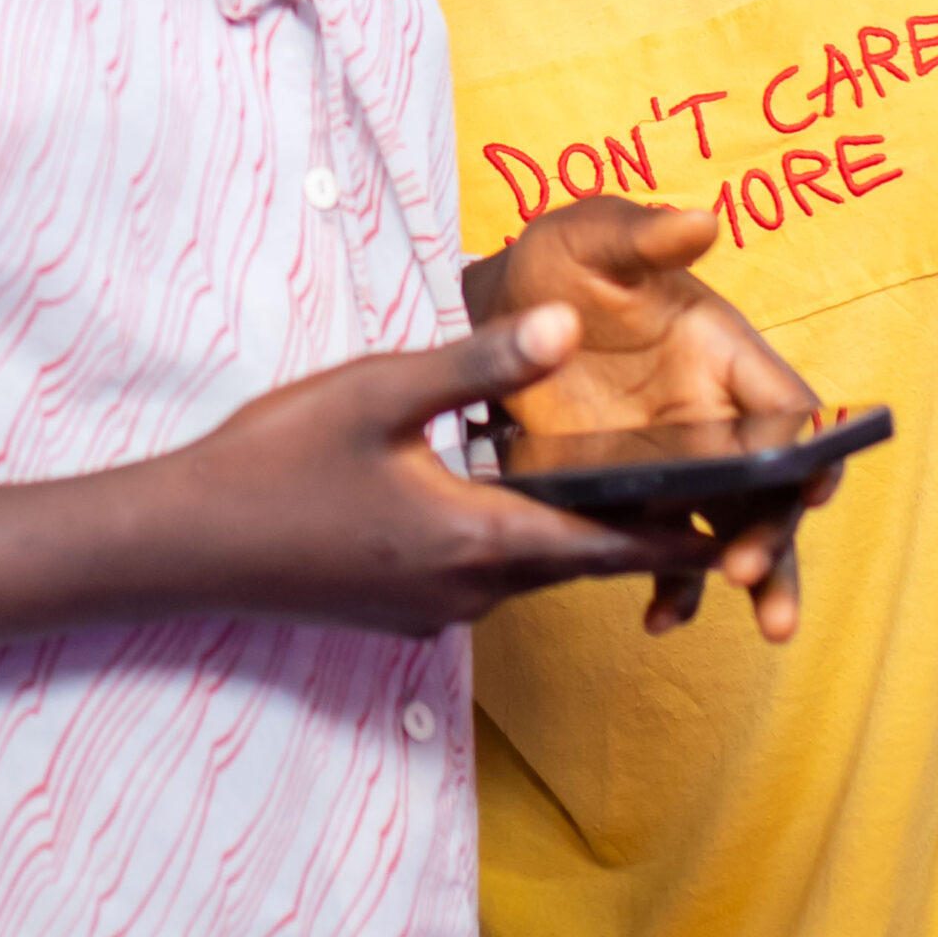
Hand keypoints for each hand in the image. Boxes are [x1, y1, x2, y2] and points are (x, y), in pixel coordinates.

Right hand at [0, 305, 724, 668]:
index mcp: (479, 540)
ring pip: (534, 567)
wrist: (184, 544)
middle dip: (645, 526)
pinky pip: (486, 573)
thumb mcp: (378, 391)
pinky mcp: (401, 607)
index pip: (611, 542)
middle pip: (582, 561)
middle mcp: (470, 590)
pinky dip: (520, 538)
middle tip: (712, 490)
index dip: (684, 528)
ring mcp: (432, 608)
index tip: (753, 515)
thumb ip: (477, 361)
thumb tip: (568, 328)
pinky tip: (506, 493)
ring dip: (579, 531)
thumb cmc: (276, 460)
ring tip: (630, 482)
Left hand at [467, 198, 829, 637]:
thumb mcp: (593, 235)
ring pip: (734, 527)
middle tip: (753, 571)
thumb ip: (644, 236)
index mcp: (723, 352)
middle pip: (772, 483)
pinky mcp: (633, 494)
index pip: (788, 406)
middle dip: (778, 530)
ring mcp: (679, 460)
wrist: (504, 304)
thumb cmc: (565, 258)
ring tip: (765, 621)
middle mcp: (714, 413)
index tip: (812, 488)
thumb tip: (700, 220)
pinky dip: (673, 586)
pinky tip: (660, 617)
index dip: (811, 447)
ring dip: (753, 573)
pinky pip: (666, 550)